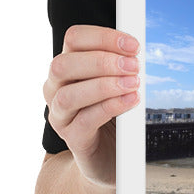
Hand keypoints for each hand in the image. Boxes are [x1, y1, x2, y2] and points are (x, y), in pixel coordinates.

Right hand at [43, 25, 141, 187]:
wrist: (109, 156)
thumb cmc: (113, 113)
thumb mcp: (117, 83)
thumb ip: (122, 66)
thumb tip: (137, 51)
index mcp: (68, 67)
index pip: (74, 39)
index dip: (103, 37)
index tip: (133, 44)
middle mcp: (56, 88)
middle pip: (64, 64)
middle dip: (102, 61)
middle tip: (134, 65)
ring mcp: (60, 115)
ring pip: (68, 95)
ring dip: (105, 85)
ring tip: (133, 83)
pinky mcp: (72, 138)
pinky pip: (84, 121)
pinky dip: (110, 107)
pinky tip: (131, 101)